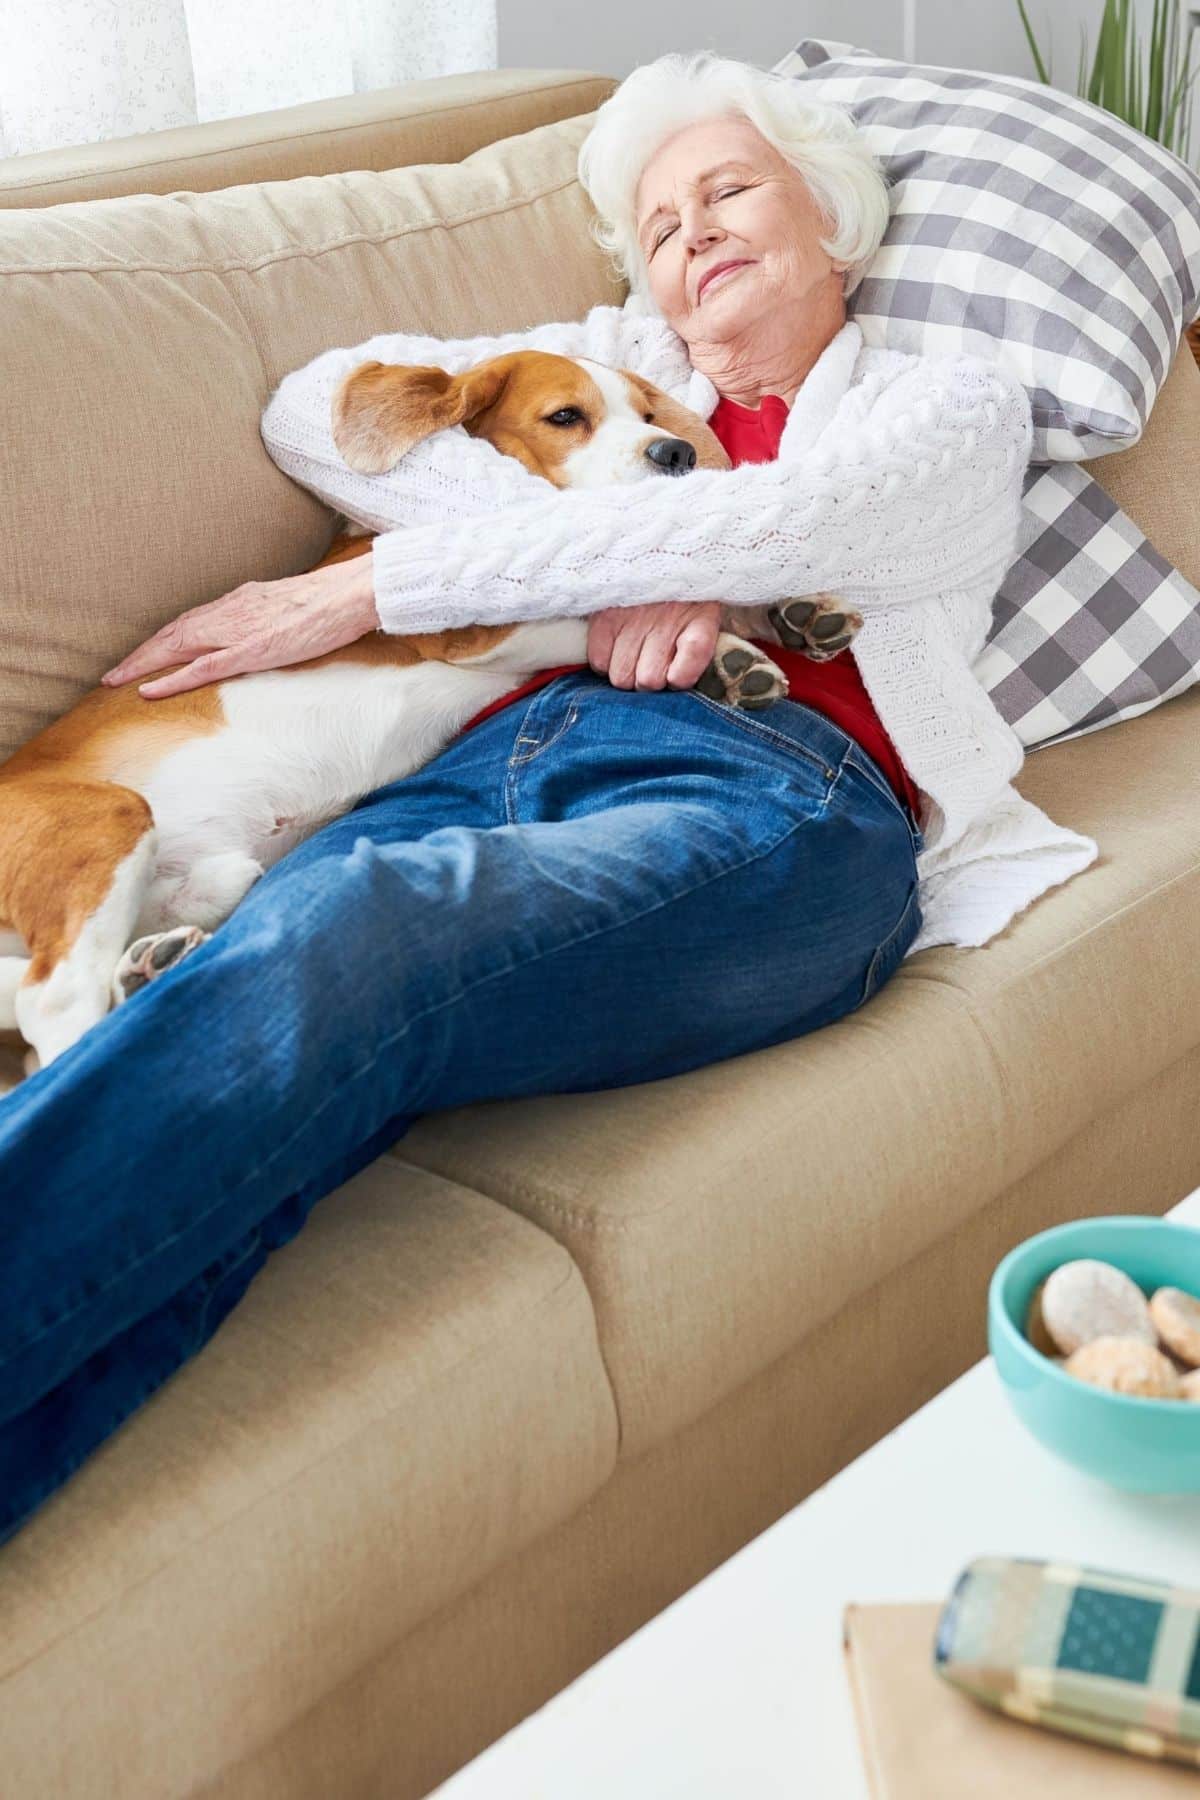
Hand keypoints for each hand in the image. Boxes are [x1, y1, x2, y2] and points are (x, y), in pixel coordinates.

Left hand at [100, 555, 380, 698]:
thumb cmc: (330, 603)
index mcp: (240, 602)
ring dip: (143, 665)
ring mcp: (238, 631)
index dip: (160, 641)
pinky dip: (170, 679)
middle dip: (139, 655)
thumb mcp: (289, 608)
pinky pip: (201, 668)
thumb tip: (260, 631)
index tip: (141, 656)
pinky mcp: (250, 650)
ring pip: (177, 648)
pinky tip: (149, 690)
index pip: (189, 622)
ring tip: (116, 682)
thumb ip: (267, 619)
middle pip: (172, 634)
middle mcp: (230, 612)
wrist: (352, 592)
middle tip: (111, 675)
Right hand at [587, 602, 721, 692]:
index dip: (678, 679)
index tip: (677, 673)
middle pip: (648, 682)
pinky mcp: (604, 616)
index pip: (682, 675)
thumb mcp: (707, 614)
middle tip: (652, 660)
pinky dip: (604, 660)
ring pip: (621, 676)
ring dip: (626, 671)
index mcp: (699, 622)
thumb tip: (677, 682)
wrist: (660, 551)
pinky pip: (598, 661)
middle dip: (649, 679)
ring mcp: (633, 619)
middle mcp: (665, 621)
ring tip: (633, 653)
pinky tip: (616, 647)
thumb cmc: (684, 594)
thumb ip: (700, 651)